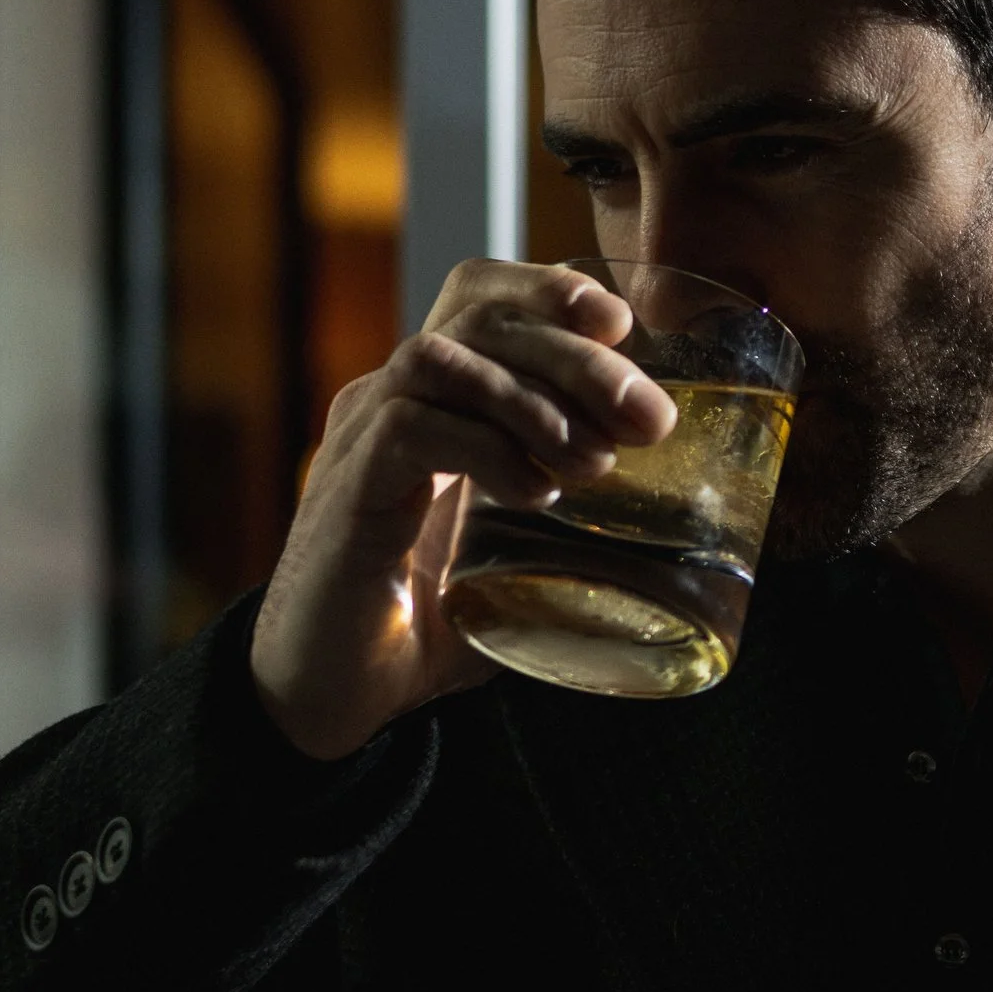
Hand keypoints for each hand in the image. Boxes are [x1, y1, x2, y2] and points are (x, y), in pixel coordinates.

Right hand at [248, 260, 674, 759]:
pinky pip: (412, 427)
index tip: (621, 327)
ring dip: (532, 402)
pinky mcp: (346, 486)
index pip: (478, 299)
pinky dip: (488, 451)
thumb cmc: (418, 631)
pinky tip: (535, 497)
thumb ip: (572, 528)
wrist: (324, 698)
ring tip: (592, 468)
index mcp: (427, 404)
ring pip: (440, 358)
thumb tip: (668, 520)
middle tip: (645, 420)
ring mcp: (359, 439)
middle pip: (476, 318)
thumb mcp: (513, 564)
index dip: (549, 292)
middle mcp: (385, 403)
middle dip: (575, 354)